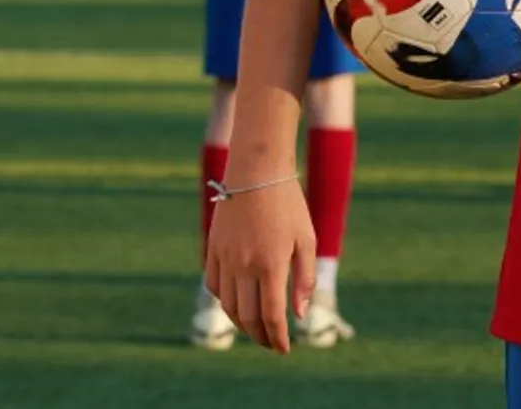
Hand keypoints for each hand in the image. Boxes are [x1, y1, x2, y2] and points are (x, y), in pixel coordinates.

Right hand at [200, 166, 314, 352]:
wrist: (257, 170)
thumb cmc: (288, 204)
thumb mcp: (306, 240)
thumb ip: (303, 279)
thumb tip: (298, 314)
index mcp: (270, 264)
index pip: (271, 316)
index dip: (277, 338)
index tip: (284, 349)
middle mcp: (244, 265)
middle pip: (247, 316)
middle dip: (260, 336)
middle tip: (271, 343)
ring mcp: (225, 257)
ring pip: (228, 305)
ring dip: (242, 324)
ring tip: (256, 329)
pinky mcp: (213, 249)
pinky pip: (214, 285)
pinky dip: (225, 301)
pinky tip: (237, 304)